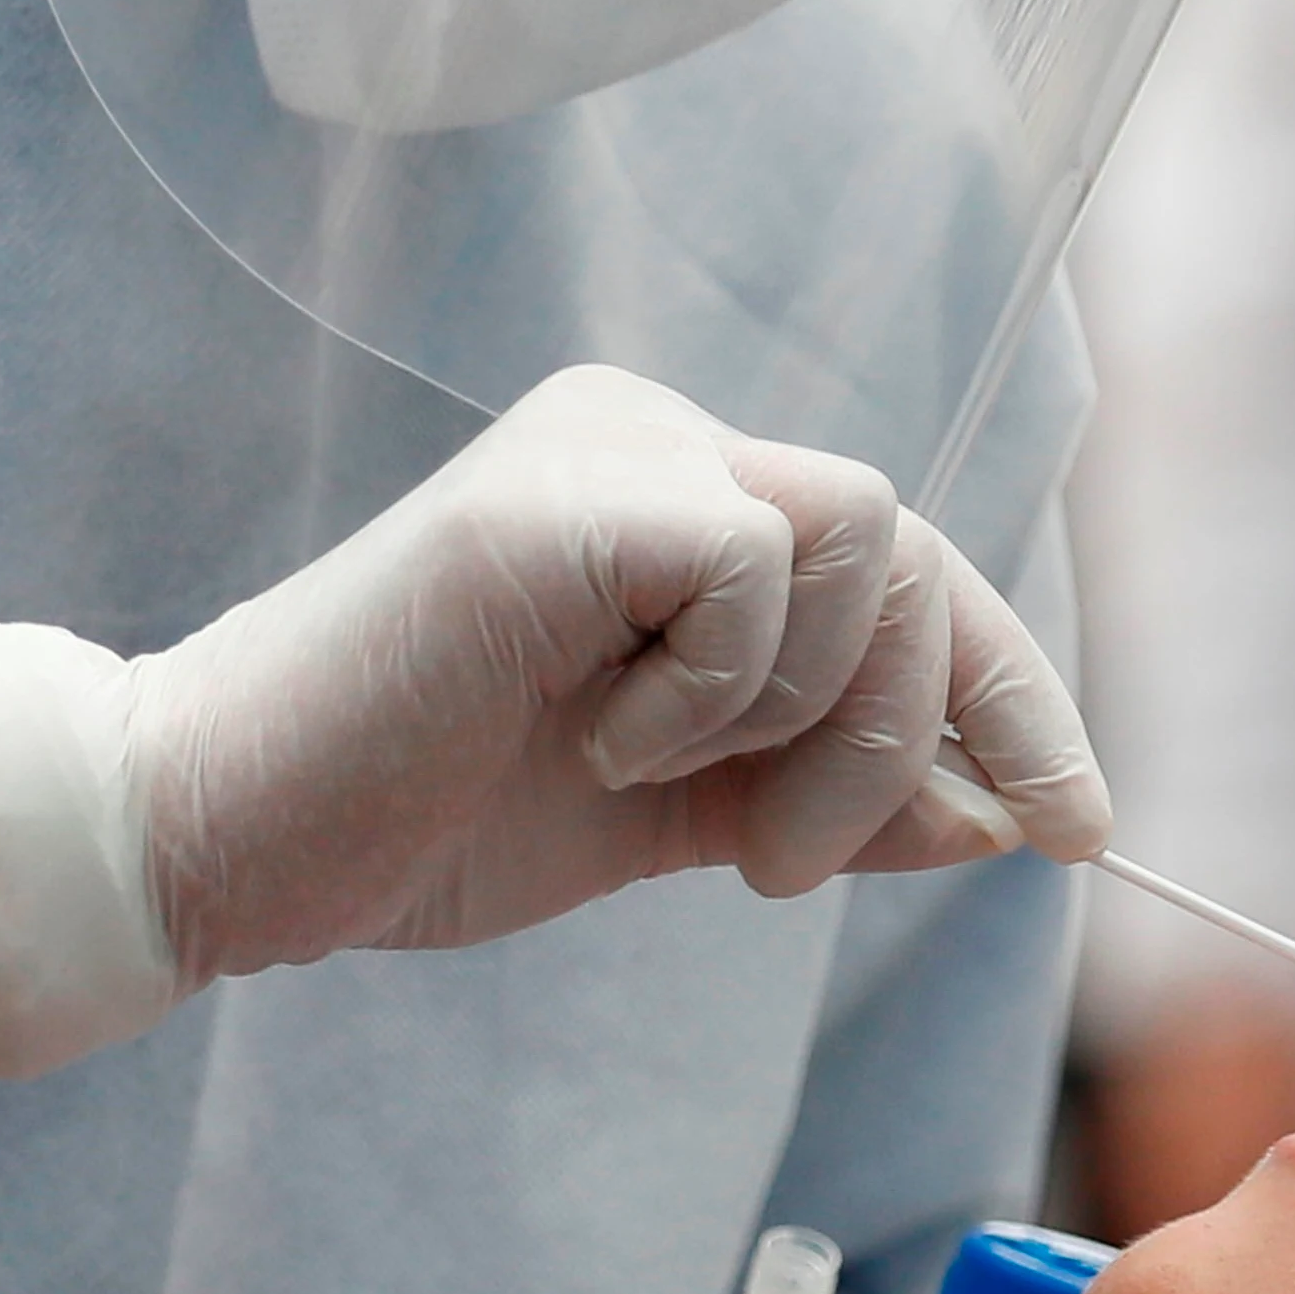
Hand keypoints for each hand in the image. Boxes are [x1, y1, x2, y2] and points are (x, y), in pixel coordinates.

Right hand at [136, 368, 1103, 978]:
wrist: (222, 834)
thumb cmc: (418, 816)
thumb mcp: (678, 816)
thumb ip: (833, 795)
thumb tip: (1009, 812)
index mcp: (675, 499)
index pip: (913, 569)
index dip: (1009, 696)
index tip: (1073, 829)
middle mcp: (653, 436)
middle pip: (917, 552)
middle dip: (907, 735)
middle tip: (775, 856)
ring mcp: (608, 446)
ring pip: (870, 545)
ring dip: (809, 720)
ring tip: (655, 784)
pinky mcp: (566, 494)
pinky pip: (764, 566)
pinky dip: (715, 689)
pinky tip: (594, 736)